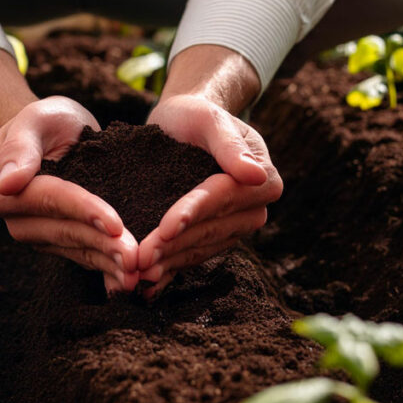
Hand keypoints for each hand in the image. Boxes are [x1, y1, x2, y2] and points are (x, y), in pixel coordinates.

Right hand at [0, 96, 138, 293]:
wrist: (56, 134)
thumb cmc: (46, 121)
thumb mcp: (35, 119)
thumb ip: (20, 147)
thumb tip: (8, 183)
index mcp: (3, 193)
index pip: (51, 201)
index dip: (84, 212)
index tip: (116, 224)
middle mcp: (18, 222)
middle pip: (68, 232)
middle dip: (104, 246)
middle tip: (136, 258)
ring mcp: (40, 236)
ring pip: (79, 250)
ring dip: (109, 263)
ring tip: (138, 274)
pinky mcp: (61, 244)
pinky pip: (86, 258)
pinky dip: (108, 271)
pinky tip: (128, 283)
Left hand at [137, 95, 282, 298]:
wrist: (182, 125)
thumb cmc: (195, 115)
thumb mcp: (209, 118)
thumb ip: (229, 144)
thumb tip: (256, 173)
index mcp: (263, 180)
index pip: (222, 199)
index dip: (193, 213)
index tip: (166, 227)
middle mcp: (254, 209)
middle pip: (209, 229)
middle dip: (174, 245)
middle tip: (141, 258)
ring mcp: (234, 227)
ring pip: (199, 248)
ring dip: (169, 262)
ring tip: (139, 273)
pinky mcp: (214, 238)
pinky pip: (192, 256)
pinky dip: (170, 271)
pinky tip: (148, 287)